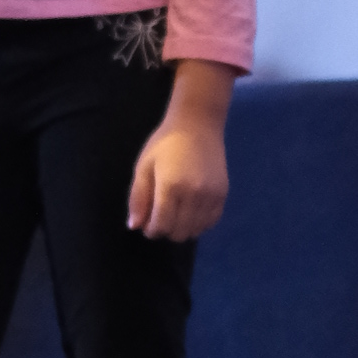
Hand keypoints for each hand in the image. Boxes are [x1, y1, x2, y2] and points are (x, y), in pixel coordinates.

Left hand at [127, 111, 228, 243]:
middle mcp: (193, 195)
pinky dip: (199, 224)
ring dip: (182, 229)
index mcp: (170, 187)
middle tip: (160, 218)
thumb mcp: (143, 167)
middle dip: (166, 231)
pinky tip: (191, 212)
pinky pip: (211, 222)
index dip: (151, 231)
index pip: (161, 226)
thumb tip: (135, 226)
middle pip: (179, 233)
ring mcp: (211, 196)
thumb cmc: (165, 143)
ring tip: (176, 214)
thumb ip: (138, 198)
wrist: (198, 124)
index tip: (147, 224)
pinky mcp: (222, 194)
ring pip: (196, 231)